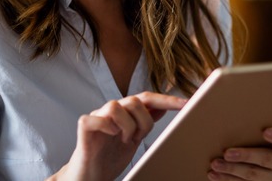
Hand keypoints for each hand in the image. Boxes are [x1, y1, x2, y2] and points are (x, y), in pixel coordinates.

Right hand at [50, 92, 186, 180]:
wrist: (89, 177)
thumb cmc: (108, 158)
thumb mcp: (133, 139)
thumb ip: (144, 122)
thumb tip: (161, 108)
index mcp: (124, 113)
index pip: (147, 98)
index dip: (166, 99)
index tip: (186, 103)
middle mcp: (110, 111)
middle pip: (134, 100)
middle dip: (143, 122)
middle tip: (136, 138)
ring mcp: (97, 117)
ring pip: (115, 106)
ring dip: (126, 126)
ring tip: (123, 140)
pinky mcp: (84, 126)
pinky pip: (95, 118)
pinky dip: (106, 127)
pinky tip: (109, 136)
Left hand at [207, 128, 271, 179]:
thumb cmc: (265, 141)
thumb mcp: (269, 134)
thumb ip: (257, 127)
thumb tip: (233, 113)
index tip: (266, 131)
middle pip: (267, 159)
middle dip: (246, 156)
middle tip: (227, 153)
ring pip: (254, 175)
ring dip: (232, 170)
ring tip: (216, 164)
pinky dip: (227, 179)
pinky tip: (215, 174)